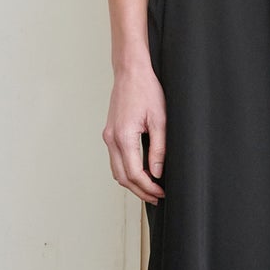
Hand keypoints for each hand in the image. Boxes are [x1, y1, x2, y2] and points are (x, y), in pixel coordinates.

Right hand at [104, 63, 166, 203]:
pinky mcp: (110, 132)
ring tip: (150, 189)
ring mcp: (108, 136)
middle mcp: (111, 138)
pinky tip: (140, 173)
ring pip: (116, 171)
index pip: (134, 173)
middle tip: (157, 197)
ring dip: (132, 183)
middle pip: (122, 177)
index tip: (161, 193)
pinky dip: (126, 171)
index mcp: (123, 136)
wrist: (131, 71)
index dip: (148, 187)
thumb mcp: (160, 120)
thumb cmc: (146, 90)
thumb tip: (157, 172)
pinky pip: (115, 160)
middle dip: (140, 191)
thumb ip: (159, 148)